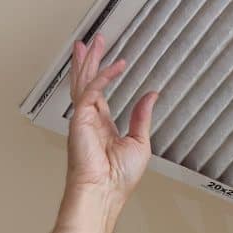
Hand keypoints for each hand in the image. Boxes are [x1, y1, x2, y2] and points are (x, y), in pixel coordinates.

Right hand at [65, 33, 157, 203]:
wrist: (105, 192)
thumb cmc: (119, 178)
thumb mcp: (139, 142)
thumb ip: (142, 116)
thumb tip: (151, 95)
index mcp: (101, 125)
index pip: (99, 94)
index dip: (103, 75)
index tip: (112, 60)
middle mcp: (89, 119)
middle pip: (86, 82)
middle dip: (89, 60)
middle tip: (94, 40)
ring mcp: (82, 119)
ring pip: (83, 82)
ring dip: (88, 61)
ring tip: (91, 42)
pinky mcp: (80, 119)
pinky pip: (92, 91)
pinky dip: (104, 77)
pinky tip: (116, 66)